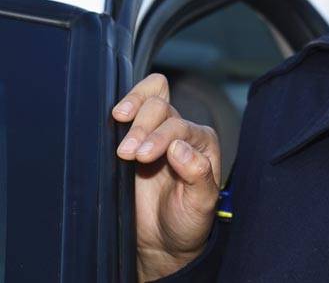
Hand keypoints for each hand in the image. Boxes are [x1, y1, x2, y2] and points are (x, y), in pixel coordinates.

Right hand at [112, 73, 221, 281]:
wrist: (164, 241)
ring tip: (117, 131)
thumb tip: (179, 147)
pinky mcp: (134, 142)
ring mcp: (156, 135)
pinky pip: (130, 115)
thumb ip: (198, 174)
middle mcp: (181, 133)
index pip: (179, 125)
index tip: (143, 157)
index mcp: (200, 142)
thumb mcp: (202, 204)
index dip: (160, 137)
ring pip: (148, 100)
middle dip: (142, 126)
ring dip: (131, 110)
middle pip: (160, 107)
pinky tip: (111, 123)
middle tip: (126, 154)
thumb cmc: (188, 220)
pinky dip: (121, 112)